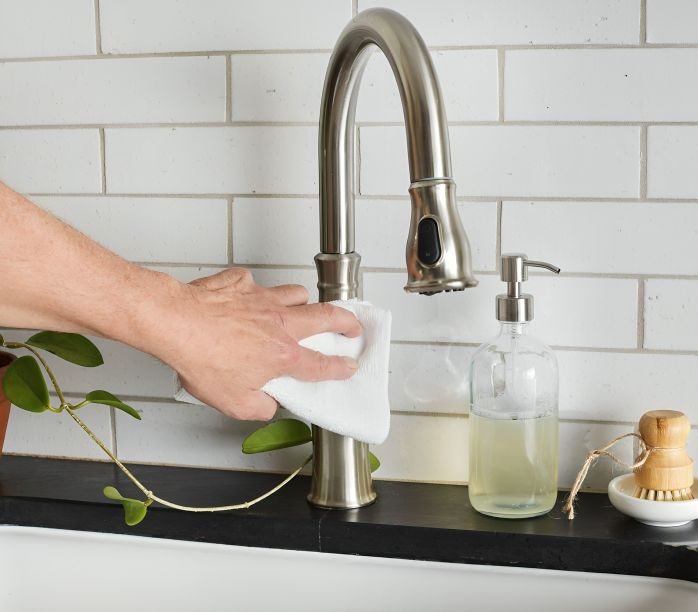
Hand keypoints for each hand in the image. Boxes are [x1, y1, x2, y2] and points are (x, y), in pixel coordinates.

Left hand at [157, 268, 362, 420]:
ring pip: (296, 293)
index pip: (321, 364)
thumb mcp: (233, 403)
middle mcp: (279, 323)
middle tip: (352, 324)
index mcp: (282, 355)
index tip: (349, 365)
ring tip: (301, 308)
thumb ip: (260, 407)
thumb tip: (267, 404)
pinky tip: (245, 299)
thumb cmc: (200, 359)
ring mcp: (262, 299)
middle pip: (326, 316)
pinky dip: (255, 291)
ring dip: (303, 302)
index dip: (340, 367)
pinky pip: (255, 283)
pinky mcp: (241, 283)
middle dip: (346, 321)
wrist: (175, 324)